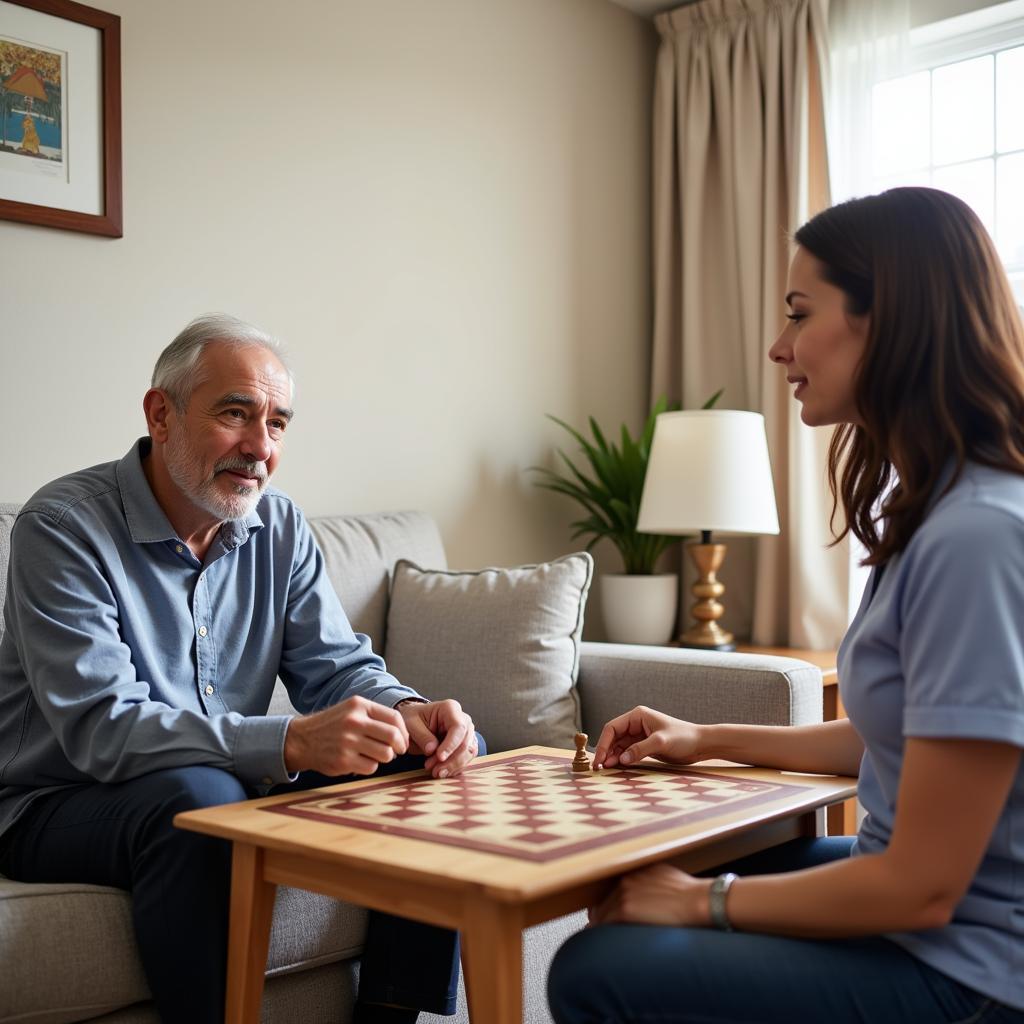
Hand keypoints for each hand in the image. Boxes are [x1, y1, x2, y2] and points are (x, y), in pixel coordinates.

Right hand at [284, 696, 408, 775]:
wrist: (302, 739)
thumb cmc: (333, 725)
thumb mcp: (351, 710)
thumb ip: (375, 716)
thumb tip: (402, 733)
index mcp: (359, 705)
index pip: (394, 717)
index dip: (404, 731)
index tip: (403, 740)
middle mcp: (354, 722)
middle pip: (393, 736)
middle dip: (400, 746)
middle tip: (397, 751)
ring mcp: (348, 742)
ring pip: (385, 754)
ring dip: (385, 758)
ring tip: (376, 755)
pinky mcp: (343, 760)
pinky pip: (371, 767)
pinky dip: (370, 766)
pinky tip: (360, 761)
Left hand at [398, 699, 477, 777]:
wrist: (415, 723)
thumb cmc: (413, 720)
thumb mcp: (410, 724)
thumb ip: (422, 736)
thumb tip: (432, 750)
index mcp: (450, 708)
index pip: (458, 727)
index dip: (451, 744)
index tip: (440, 757)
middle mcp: (462, 719)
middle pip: (465, 742)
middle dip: (451, 759)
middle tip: (434, 770)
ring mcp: (466, 732)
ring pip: (469, 752)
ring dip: (453, 766)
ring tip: (436, 773)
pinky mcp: (466, 745)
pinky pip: (466, 758)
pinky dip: (455, 768)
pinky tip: (443, 772)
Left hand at [588, 863, 711, 926]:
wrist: (698, 900)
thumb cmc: (690, 894)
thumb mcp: (666, 878)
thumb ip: (651, 883)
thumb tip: (649, 897)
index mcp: (636, 872)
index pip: (612, 890)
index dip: (608, 904)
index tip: (606, 915)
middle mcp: (626, 879)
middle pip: (603, 900)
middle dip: (602, 915)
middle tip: (598, 929)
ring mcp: (624, 893)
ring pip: (601, 911)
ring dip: (600, 924)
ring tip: (598, 938)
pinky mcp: (626, 909)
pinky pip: (605, 922)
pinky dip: (601, 931)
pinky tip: (600, 940)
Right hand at [593, 706, 702, 768]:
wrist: (701, 745)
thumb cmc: (683, 738)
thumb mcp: (661, 742)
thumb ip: (640, 749)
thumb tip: (620, 760)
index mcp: (637, 716)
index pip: (612, 728)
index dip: (603, 743)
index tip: (599, 759)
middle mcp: (636, 723)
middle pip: (613, 737)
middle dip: (606, 751)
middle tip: (599, 767)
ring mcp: (640, 735)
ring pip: (619, 745)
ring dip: (612, 756)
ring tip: (606, 769)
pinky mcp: (644, 745)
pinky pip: (627, 751)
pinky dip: (621, 759)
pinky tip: (617, 767)